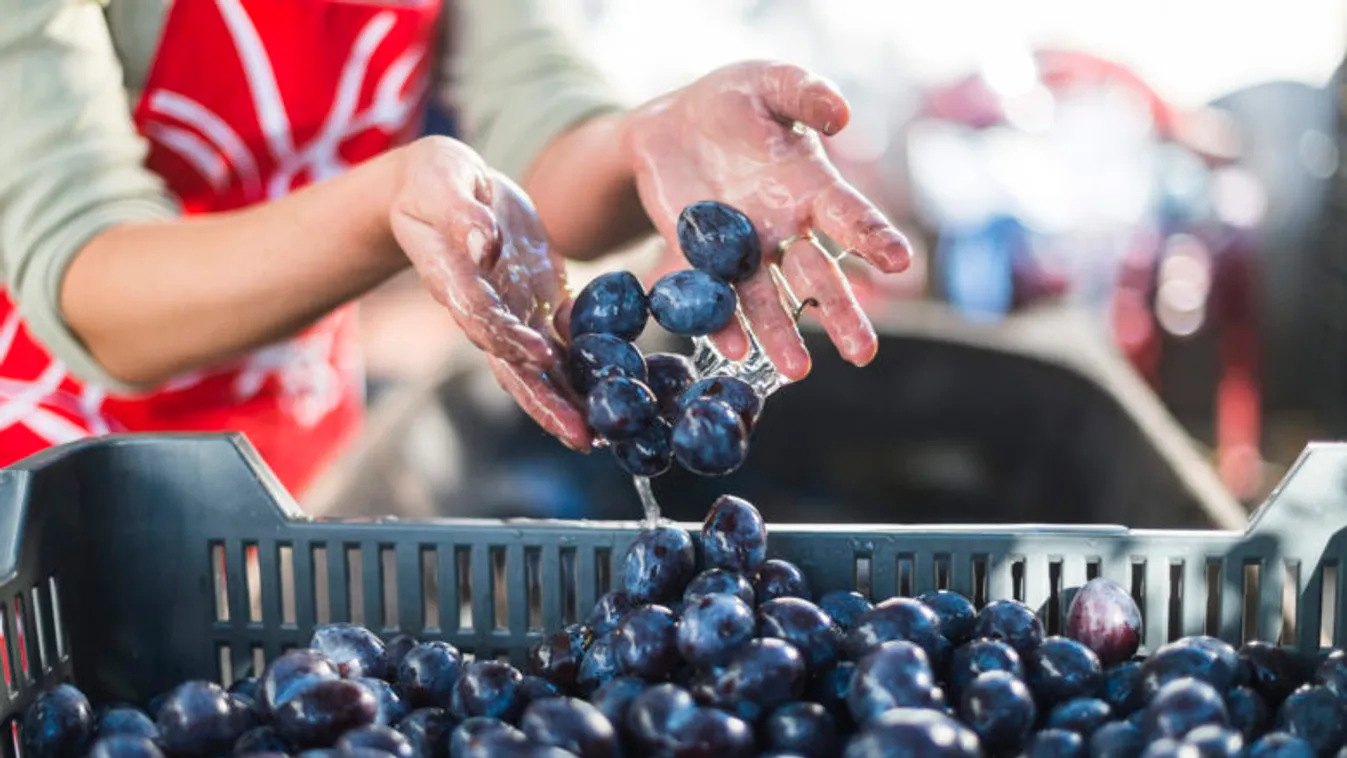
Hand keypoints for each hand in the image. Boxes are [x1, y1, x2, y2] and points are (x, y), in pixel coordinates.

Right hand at [388, 137, 590, 450]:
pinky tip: (614, 398)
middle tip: (580, 436)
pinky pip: (564, 345)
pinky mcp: (539, 306)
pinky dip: (584, 373)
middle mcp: (484, 309)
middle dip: (545, 401)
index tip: (540, 354)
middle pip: (511, 365)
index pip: (480, 315)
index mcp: (454, 280)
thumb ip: (459, 214)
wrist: (443, 189)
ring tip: (600, 438)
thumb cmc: (434, 181)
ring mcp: (513, 313)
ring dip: (567, 402)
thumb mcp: (440, 182)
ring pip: (540, 368)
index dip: (507, 337)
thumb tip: (482, 244)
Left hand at [623, 61, 912, 379]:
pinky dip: (722, 325)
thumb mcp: (766, 83)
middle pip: (818, 277)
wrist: (669, 126)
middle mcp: (785, 229)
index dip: (874, 237)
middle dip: (838, 313)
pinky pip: (716, 299)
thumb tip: (841, 115)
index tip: (899, 260)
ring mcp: (745, 253)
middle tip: (862, 353)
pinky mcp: (701, 264)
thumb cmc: (731, 101)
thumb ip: (803, 94)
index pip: (850, 217)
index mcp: (812, 188)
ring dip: (782, 334)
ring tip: (795, 371)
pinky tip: (730, 351)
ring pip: (769, 300)